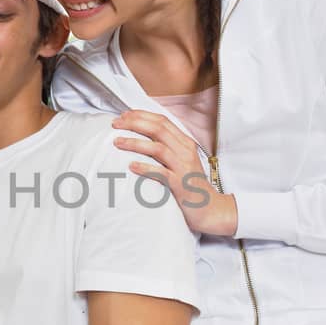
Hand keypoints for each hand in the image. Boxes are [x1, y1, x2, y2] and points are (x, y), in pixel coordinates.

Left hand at [113, 109, 238, 236]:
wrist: (210, 208)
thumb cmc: (190, 184)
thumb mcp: (181, 160)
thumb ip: (167, 147)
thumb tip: (142, 137)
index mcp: (185, 142)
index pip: (162, 121)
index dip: (141, 115)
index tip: (123, 116)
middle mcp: (185, 151)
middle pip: (158, 129)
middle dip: (134, 123)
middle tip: (115, 124)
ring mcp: (183, 167)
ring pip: (158, 148)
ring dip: (135, 143)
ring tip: (117, 142)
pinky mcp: (181, 184)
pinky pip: (161, 173)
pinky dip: (145, 168)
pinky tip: (131, 166)